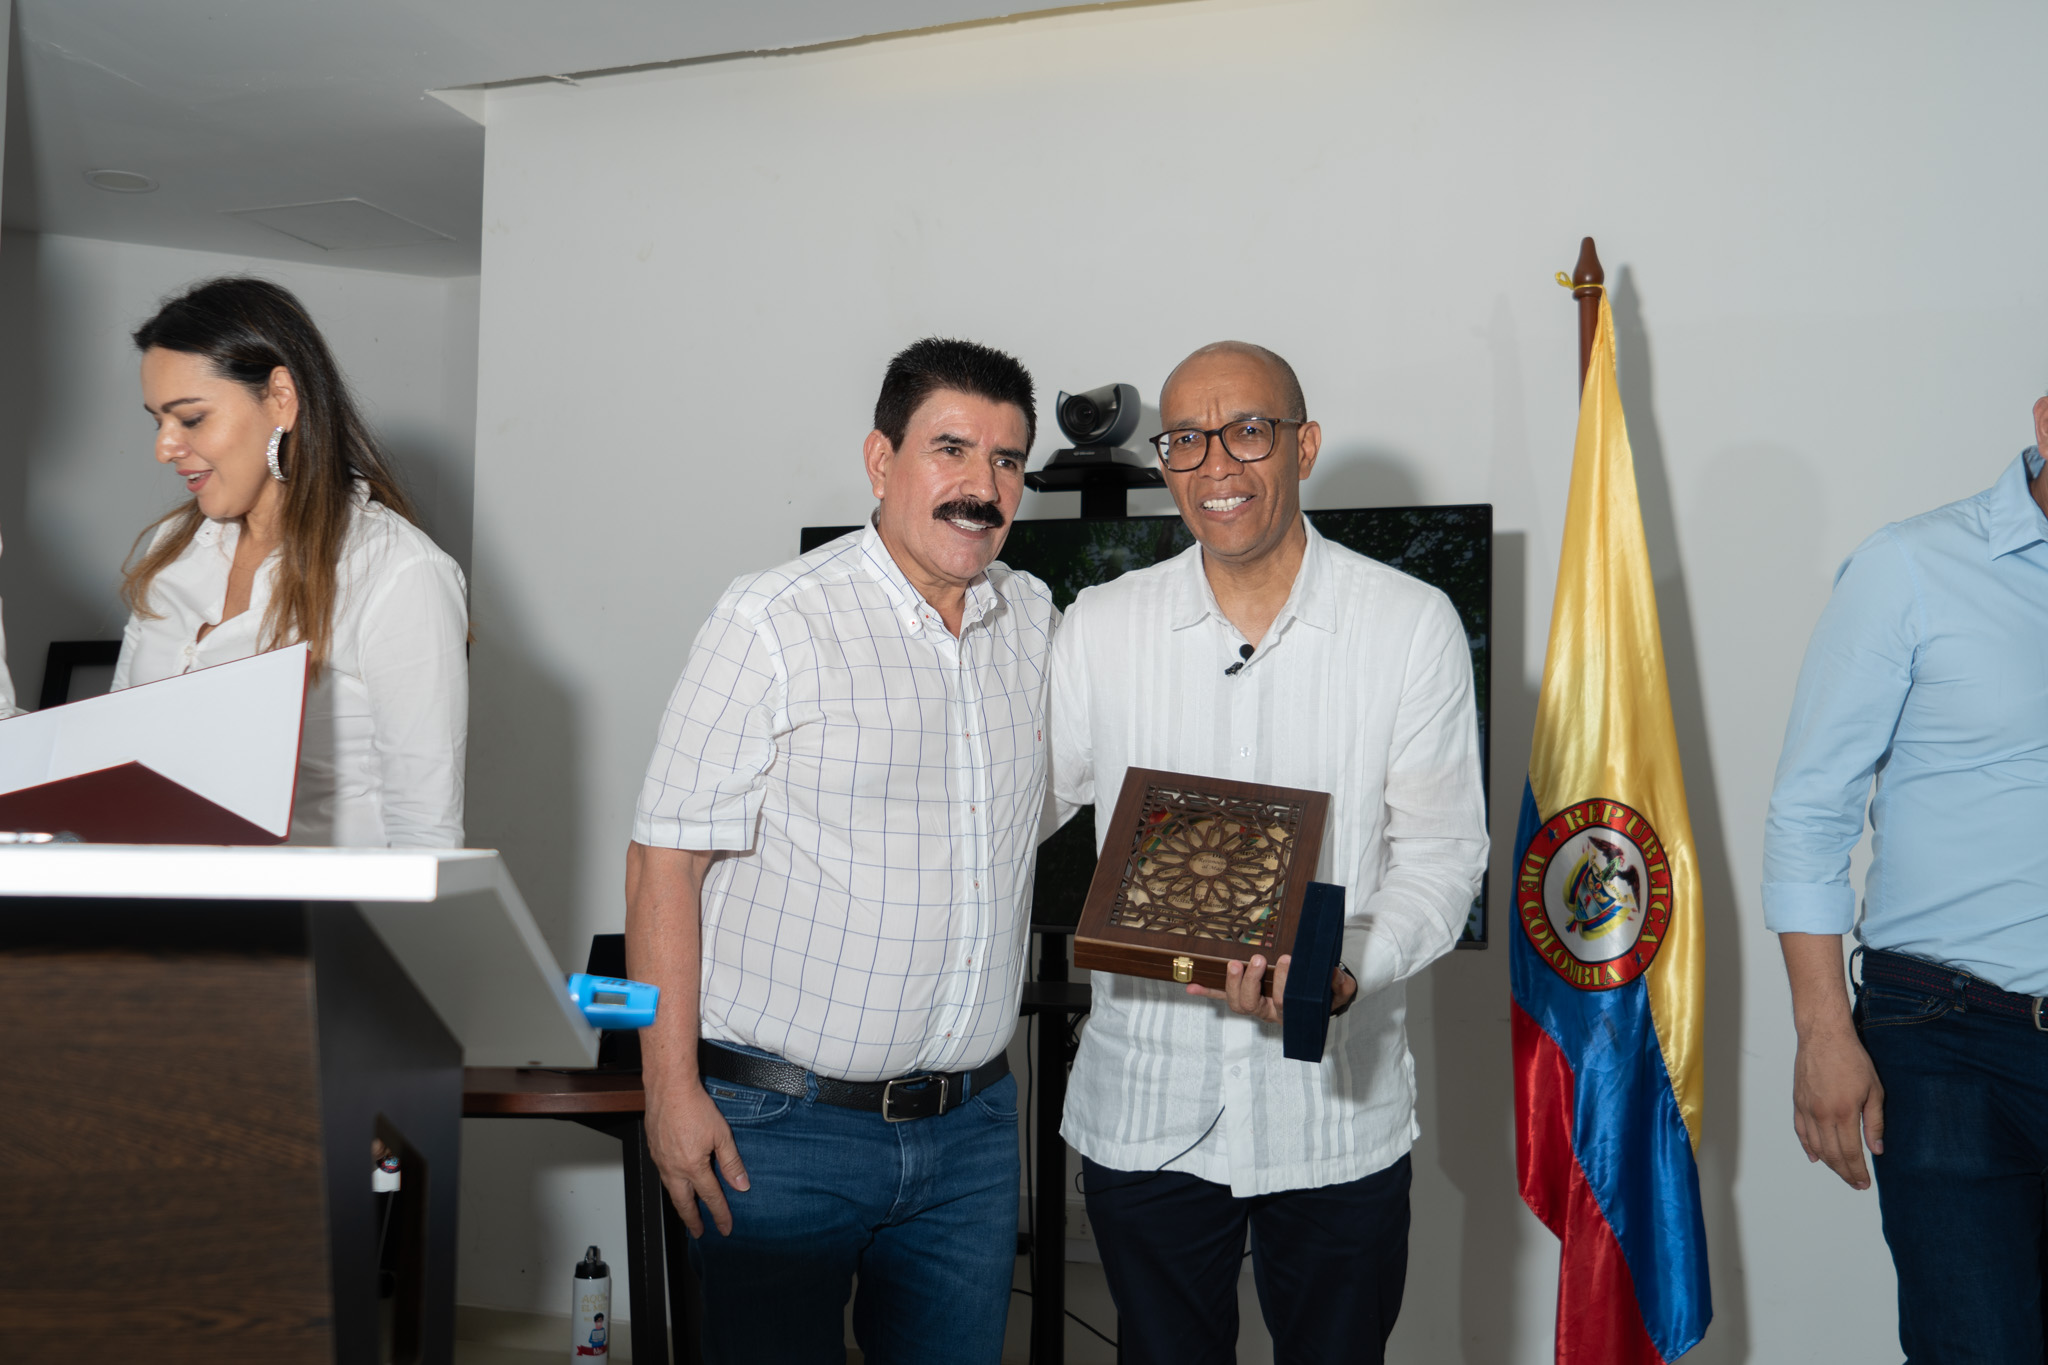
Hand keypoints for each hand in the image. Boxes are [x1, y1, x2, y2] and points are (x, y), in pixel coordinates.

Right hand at [646, 1078, 750, 1235]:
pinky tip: (677, 1183)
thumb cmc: (695, 1107)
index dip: (720, 1214)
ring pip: (671, 1190)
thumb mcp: (722, 1135)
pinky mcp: (654, 1151)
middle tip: (699, 1231)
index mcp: (693, 1167)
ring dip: (681, 1204)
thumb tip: (741, 1185)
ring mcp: (661, 1161)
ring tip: (688, 1212)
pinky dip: (672, 1186)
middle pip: (684, 1203)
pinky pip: (664, 1175)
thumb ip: (732, 1163)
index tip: (726, 1227)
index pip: (710, 1197)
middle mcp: (673, 1168)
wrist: (669, 1089)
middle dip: (693, 1220)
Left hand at [1188, 955, 1356, 1022]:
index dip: (1283, 982)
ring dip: (1231, 983)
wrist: (1318, 1002)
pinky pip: (1223, 997)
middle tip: (1259, 959)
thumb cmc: (1326, 995)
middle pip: (1253, 1004)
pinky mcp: (1244, 997)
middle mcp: (1270, 1012)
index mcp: (1292, 1011)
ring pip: (1237, 1002)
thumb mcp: (1339, 991)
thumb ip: (1339, 985)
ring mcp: (1255, 1006)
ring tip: (1235, 963)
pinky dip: (1208, 991)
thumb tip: (1332, 973)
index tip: (1287, 960)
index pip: (1284, 1001)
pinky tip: (1191, 985)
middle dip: (1253, 981)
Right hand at [1790, 1022, 1884, 1189]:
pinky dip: (1808, 1147)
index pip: (1850, 1152)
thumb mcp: (1874, 1090)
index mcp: (1843, 1112)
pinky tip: (1816, 1157)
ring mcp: (1807, 1109)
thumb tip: (1877, 1150)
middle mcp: (1822, 1114)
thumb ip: (1875, 1123)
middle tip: (1856, 1183)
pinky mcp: (1798, 1102)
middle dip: (1845, 1172)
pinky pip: (1801, 1131)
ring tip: (1841, 1172)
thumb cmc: (1851, 1059)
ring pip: (1816, 1146)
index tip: (1864, 1183)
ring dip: (1829, 1163)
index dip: (1858, 1171)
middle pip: (1832, 1154)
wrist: (1824, 1037)